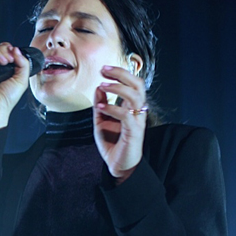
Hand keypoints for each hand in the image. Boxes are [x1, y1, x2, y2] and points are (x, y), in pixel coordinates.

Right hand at [0, 43, 30, 132]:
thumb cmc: (5, 101)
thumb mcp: (21, 81)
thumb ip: (23, 64)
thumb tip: (16, 49)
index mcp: (2, 68)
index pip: (3, 49)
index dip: (8, 49)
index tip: (13, 56)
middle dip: (3, 51)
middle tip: (8, 60)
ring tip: (2, 62)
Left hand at [94, 65, 147, 182]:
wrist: (118, 165)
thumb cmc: (112, 143)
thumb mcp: (101, 121)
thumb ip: (100, 105)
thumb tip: (98, 87)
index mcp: (131, 106)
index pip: (132, 83)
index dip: (120, 73)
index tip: (103, 69)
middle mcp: (137, 111)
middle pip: (138, 84)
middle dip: (121, 73)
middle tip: (104, 70)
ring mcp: (137, 120)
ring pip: (135, 96)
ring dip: (117, 88)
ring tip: (102, 85)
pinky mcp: (134, 132)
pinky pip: (126, 115)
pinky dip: (113, 108)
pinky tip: (101, 107)